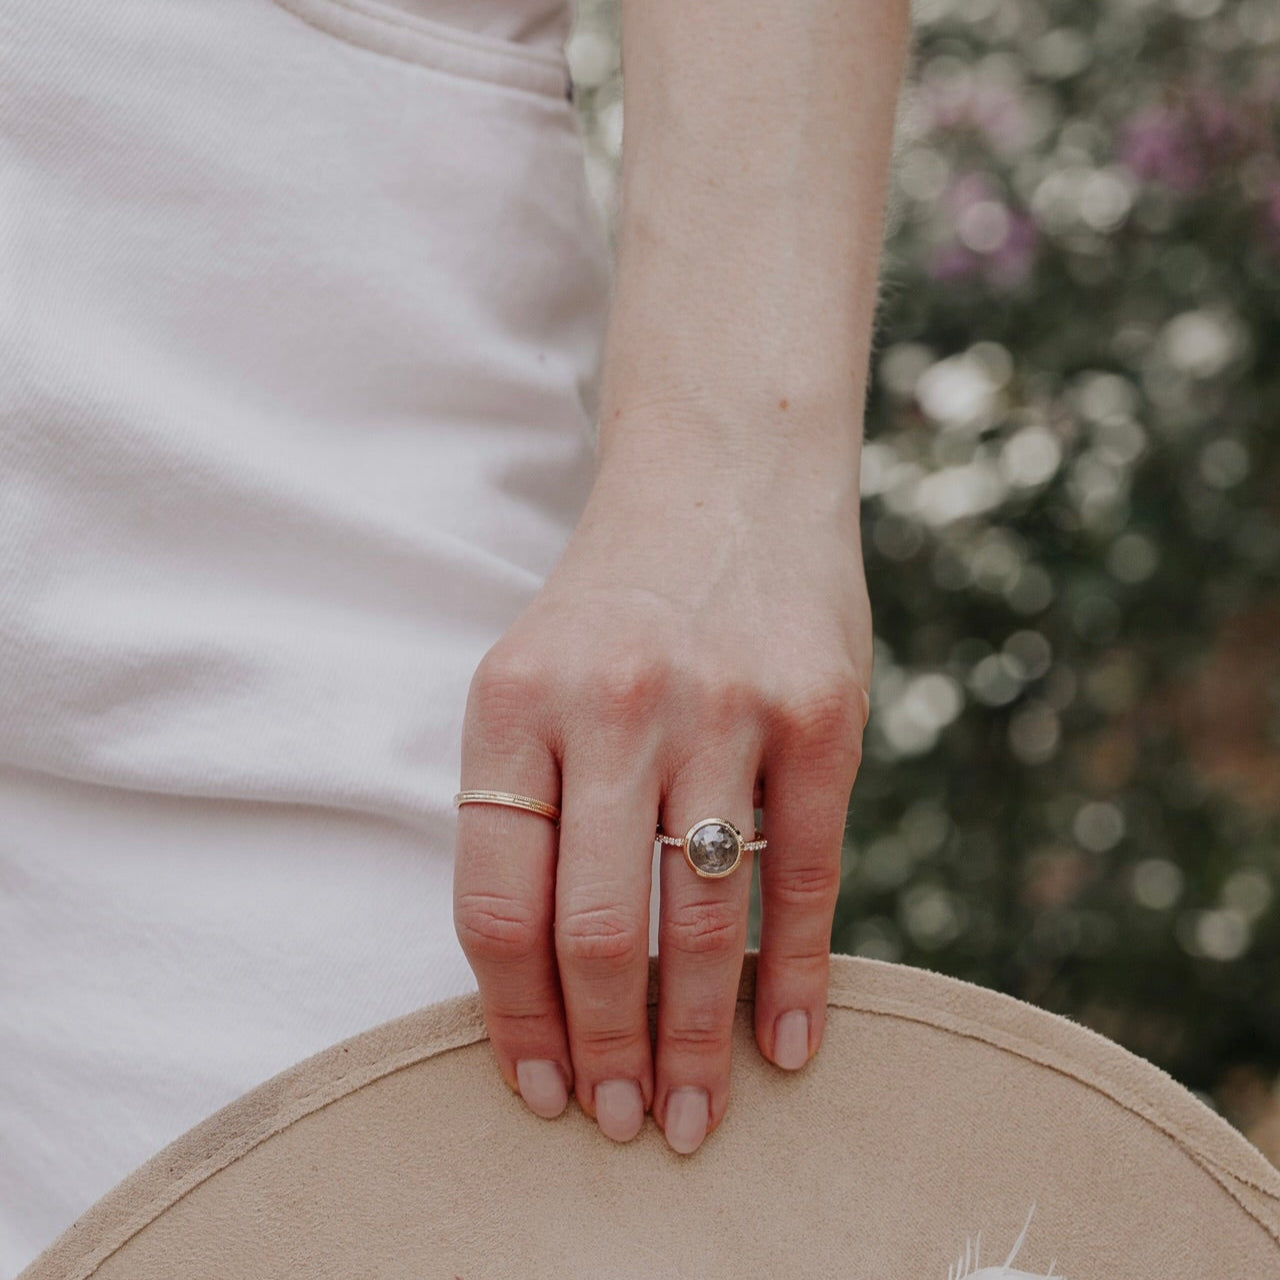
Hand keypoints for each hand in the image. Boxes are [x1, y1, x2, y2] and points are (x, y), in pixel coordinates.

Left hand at [452, 425, 870, 1153]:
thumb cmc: (622, 601)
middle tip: (620, 1122)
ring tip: (689, 1114)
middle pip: (594, 931)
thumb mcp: (536, 675)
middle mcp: (611, 707)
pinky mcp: (819, 715)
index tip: (541, 1085)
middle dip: (606, 1050)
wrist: (725, 476)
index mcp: (512, 704)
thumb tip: (547, 982)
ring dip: (694, 1041)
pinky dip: (797, 978)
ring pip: (699, 921)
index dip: (515, 1018)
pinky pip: (802, 877)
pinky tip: (791, 1045)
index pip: (496, 904)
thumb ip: (532, 805)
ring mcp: (722, 707)